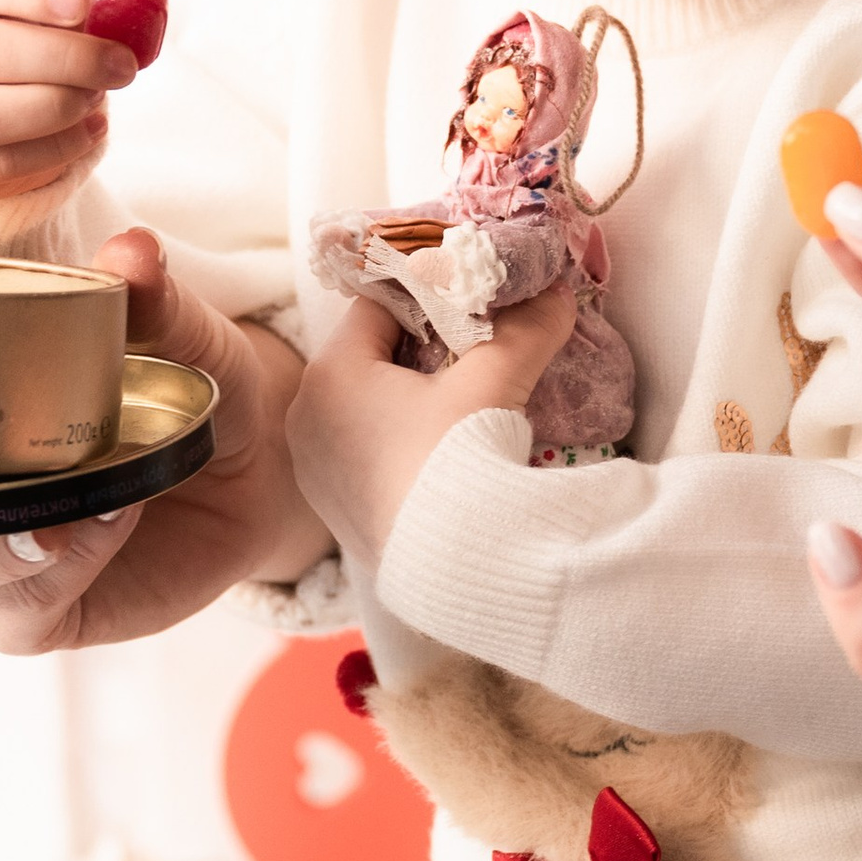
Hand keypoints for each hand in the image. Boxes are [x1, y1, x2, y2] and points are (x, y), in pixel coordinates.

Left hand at [290, 285, 579, 575]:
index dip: (427, 300)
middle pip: (367, 357)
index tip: (468, 308)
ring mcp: (313, 468)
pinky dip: (394, 443)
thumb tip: (556, 293)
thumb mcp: (495, 381)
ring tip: (459, 408)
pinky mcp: (332, 510)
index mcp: (329, 372)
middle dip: (417, 351)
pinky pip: (361, 453)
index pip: (376, 307)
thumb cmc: (458, 458)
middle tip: (471, 354)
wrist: (451, 567)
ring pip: (362, 407)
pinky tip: (436, 455)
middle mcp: (305, 415)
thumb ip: (525, 328)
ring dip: (405, 400)